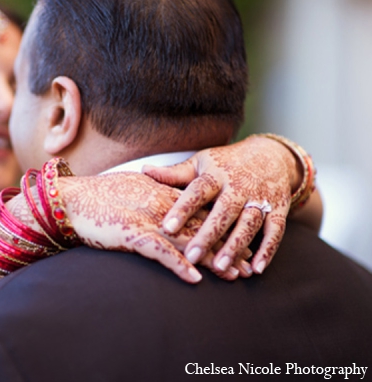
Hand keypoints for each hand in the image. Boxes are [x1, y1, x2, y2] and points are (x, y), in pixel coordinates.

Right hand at [59, 173, 247, 283]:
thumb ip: (153, 190)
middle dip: (227, 246)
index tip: (243, 239)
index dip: (223, 226)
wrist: (69, 199)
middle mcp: (159, 204)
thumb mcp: (131, 186)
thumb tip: (167, 194)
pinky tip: (195, 279)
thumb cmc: (98, 194)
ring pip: (188, 240)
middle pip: (201, 227)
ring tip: (234, 276)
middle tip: (249, 264)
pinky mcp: (131, 234)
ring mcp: (146, 219)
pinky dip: (178, 264)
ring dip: (212, 259)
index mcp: (161, 192)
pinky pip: (160, 252)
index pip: (199, 210)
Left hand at [143, 136, 298, 274]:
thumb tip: (144, 171)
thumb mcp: (201, 163)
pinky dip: (268, 250)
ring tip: (221, 267)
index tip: (167, 227)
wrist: (270, 154)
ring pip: (249, 223)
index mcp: (216, 174)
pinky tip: (256, 269)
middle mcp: (239, 186)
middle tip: (191, 256)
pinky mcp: (279, 208)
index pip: (197, 191)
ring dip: (236, 245)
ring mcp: (261, 197)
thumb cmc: (226, 163)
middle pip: (224, 211)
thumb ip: (175, 173)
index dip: (183, 209)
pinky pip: (276, 231)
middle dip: (208, 234)